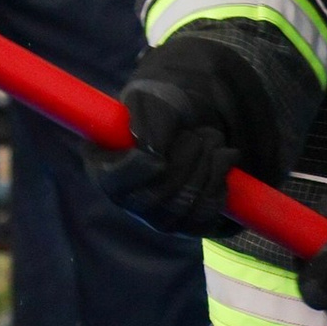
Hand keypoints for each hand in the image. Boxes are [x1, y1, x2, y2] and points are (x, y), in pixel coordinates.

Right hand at [106, 37, 284, 238]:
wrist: (190, 121)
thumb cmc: (161, 109)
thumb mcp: (151, 101)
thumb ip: (148, 121)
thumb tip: (153, 151)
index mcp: (106, 168)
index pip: (113, 181)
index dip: (139, 169)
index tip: (161, 155)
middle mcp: (129, 201)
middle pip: (158, 195)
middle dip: (187, 157)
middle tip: (196, 135)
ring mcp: (159, 218)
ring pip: (186, 204)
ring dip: (207, 164)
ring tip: (211, 140)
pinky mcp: (188, 224)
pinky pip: (207, 213)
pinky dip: (220, 180)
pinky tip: (220, 160)